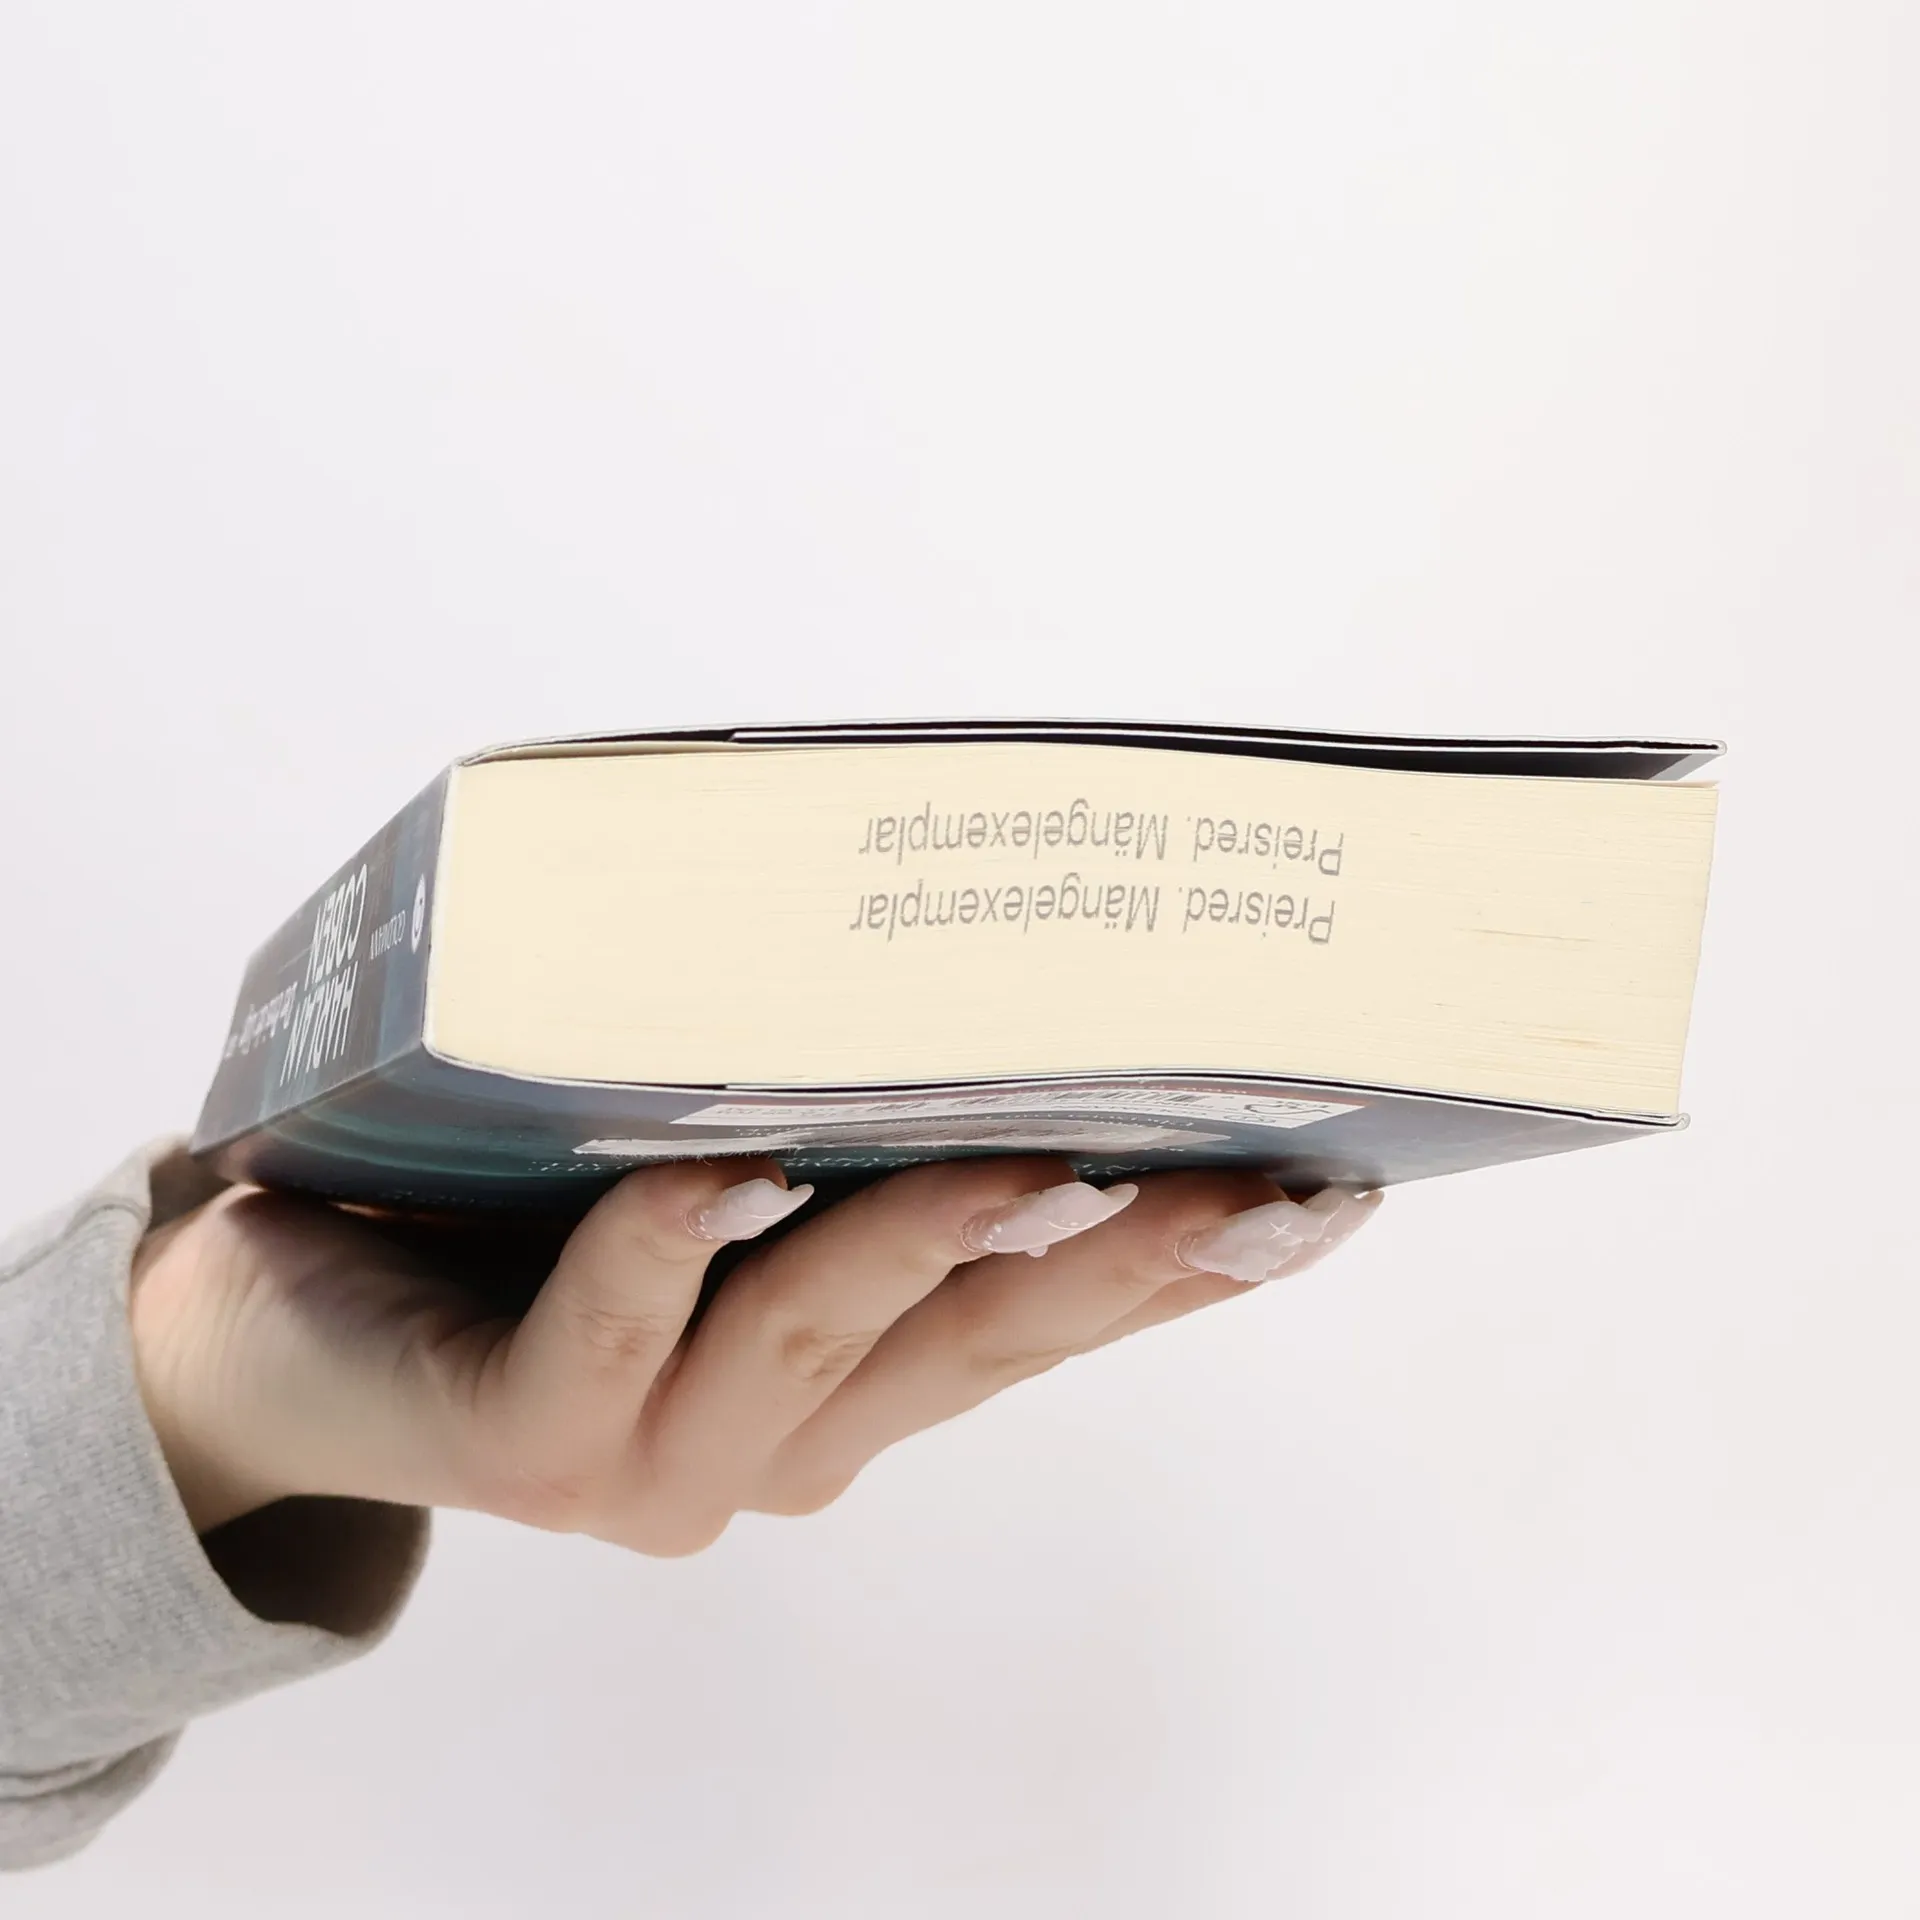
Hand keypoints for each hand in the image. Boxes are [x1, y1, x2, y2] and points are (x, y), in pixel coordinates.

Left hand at [129, 1157, 1378, 1548]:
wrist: (302, 1331)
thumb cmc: (532, 1218)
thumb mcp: (721, 1164)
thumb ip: (838, 1122)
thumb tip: (960, 968)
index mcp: (855, 1382)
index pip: (1049, 1324)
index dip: (1187, 1271)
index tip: (1320, 1192)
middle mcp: (786, 1439)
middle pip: (980, 1346)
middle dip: (1121, 1262)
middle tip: (1241, 1172)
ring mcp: (663, 1457)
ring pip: (814, 1336)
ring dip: (915, 1239)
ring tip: (1010, 1149)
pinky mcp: (529, 1441)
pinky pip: (611, 1339)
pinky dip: (668, 1248)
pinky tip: (716, 1164)